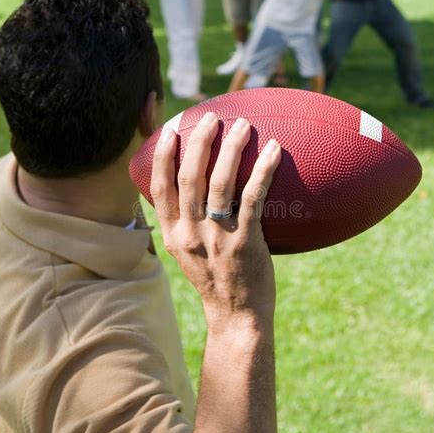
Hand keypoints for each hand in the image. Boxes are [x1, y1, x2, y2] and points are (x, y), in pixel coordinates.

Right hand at [150, 112, 281, 327]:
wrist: (236, 315)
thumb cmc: (215, 279)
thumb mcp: (188, 253)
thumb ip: (186, 224)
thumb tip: (195, 192)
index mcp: (173, 234)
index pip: (159, 188)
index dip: (163, 156)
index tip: (172, 130)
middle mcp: (189, 233)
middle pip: (189, 177)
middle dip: (199, 141)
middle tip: (212, 117)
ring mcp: (216, 237)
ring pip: (220, 182)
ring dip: (231, 149)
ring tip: (242, 125)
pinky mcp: (245, 241)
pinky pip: (252, 197)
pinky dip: (263, 170)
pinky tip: (274, 150)